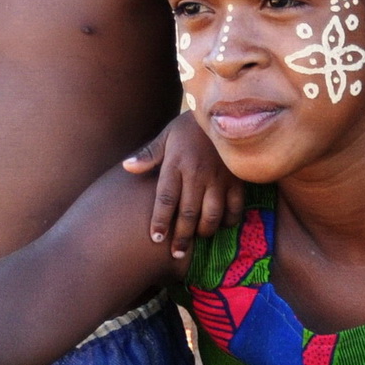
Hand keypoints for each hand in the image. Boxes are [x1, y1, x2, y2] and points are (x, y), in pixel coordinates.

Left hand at [122, 114, 244, 262]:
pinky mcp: (237, 179)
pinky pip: (235, 208)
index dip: (160, 222)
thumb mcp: (167, 136)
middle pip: (187, 214)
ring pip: (211, 215)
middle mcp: (197, 174)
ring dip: (204, 232)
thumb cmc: (190, 126)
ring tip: (197, 240)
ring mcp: (219, 178)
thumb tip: (127, 167)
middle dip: (181, 238)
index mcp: (176, 163)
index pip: (165, 199)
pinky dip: (229, 220)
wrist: (226, 110)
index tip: (156, 239)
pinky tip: (221, 225)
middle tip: (176, 253)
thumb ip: (149, 154)